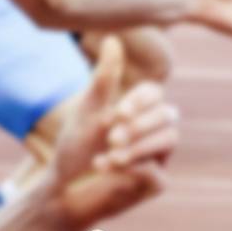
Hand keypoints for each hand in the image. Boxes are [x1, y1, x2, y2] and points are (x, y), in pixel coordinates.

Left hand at [48, 38, 176, 226]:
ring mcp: (157, 157)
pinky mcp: (153, 184)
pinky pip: (159, 172)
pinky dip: (134, 169)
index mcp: (138, 112)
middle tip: (110, 138)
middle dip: (138, 125)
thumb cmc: (74, 150)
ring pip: (170, 139)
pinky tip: (109, 170)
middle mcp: (153, 132)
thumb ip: (103, 79)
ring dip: (138, 146)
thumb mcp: (86, 112)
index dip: (141, 100)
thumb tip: (112, 39)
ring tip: (108, 157)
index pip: (155, 93)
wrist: (61, 191)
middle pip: (168, 114)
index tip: (117, 112)